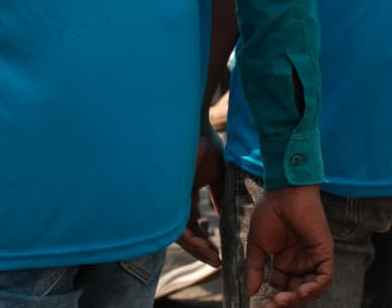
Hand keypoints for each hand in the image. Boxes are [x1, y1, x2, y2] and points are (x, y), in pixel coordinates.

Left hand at [176, 132, 225, 266]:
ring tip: (213, 259)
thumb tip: (226, 216)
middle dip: (201, 249)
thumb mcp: (218, 174)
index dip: (204, 239)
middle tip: (216, 262)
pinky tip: (206, 248)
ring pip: (180, 234)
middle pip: (185, 232)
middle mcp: (173, 200)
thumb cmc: (204, 145)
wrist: (195, 129)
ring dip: (197, 249)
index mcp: (184, 193)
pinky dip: (191, 241)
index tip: (219, 253)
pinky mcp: (166, 201)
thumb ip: (221, 196)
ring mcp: (168, 201)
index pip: (192, 222)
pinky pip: (175, 228)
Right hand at [246, 185, 333, 306]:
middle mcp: (300, 262)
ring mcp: (313, 257)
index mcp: (284, 261)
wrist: (283, 192)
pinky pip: (324, 277)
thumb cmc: (269, 212)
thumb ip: (255, 269)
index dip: (272, 299)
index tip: (262, 306)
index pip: (281, 287)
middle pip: (296, 291)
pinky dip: (315, 287)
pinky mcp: (324, 251)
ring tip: (283, 301)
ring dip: (299, 298)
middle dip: (285, 302)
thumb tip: (250, 292)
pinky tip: (301, 292)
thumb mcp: (257, 245)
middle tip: (272, 306)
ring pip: (311, 288)